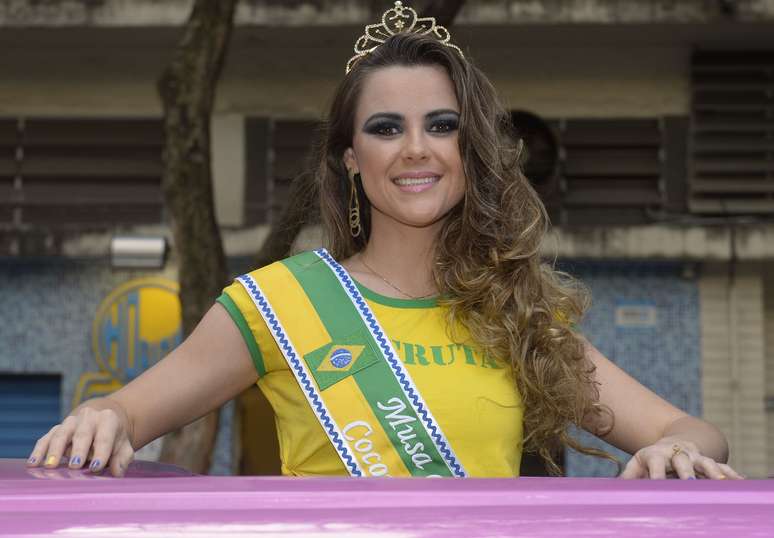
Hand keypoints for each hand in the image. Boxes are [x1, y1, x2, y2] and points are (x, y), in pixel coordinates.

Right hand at [26, 398, 134, 476]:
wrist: (102, 421)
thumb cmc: (114, 438)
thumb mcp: (123, 447)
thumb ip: (122, 458)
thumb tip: (116, 472)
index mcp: (107, 420)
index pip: (105, 437)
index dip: (101, 453)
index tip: (96, 467)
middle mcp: (88, 417)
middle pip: (82, 434)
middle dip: (78, 450)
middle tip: (75, 465)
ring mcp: (70, 422)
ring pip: (61, 435)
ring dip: (55, 451)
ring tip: (50, 466)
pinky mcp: (56, 429)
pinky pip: (46, 439)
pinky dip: (39, 451)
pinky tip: (33, 464)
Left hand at [619, 438, 743, 478]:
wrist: (672, 443)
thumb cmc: (652, 459)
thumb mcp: (638, 464)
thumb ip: (628, 476)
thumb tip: (613, 489)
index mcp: (655, 455)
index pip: (655, 464)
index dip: (656, 474)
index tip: (657, 485)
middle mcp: (676, 454)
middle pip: (681, 462)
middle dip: (686, 472)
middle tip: (689, 482)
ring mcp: (694, 457)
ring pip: (705, 462)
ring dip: (713, 471)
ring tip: (721, 482)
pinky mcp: (709, 460)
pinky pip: (723, 467)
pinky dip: (732, 474)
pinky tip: (742, 482)